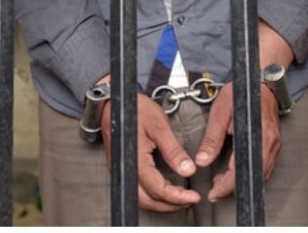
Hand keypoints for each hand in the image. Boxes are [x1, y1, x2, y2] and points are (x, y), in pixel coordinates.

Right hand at [100, 92, 201, 211]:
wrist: (113, 102)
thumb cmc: (133, 109)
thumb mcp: (159, 126)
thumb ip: (173, 150)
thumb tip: (188, 169)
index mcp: (135, 160)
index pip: (157, 189)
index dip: (177, 196)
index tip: (193, 197)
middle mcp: (126, 169)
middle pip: (147, 200)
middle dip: (170, 205)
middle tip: (189, 200)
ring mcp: (123, 169)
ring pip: (140, 198)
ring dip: (160, 202)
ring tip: (179, 198)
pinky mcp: (123, 167)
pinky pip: (136, 189)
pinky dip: (152, 195)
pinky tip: (164, 189)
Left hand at [194, 19, 291, 201]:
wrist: (260, 81)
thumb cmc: (241, 94)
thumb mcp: (220, 113)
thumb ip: (212, 139)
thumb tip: (202, 161)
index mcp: (257, 136)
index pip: (241, 171)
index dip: (226, 186)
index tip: (213, 193)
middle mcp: (270, 144)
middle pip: (253, 176)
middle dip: (232, 187)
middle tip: (214, 191)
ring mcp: (275, 144)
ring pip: (260, 173)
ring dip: (241, 181)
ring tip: (221, 182)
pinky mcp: (274, 143)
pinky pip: (264, 166)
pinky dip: (249, 172)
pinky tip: (235, 171)